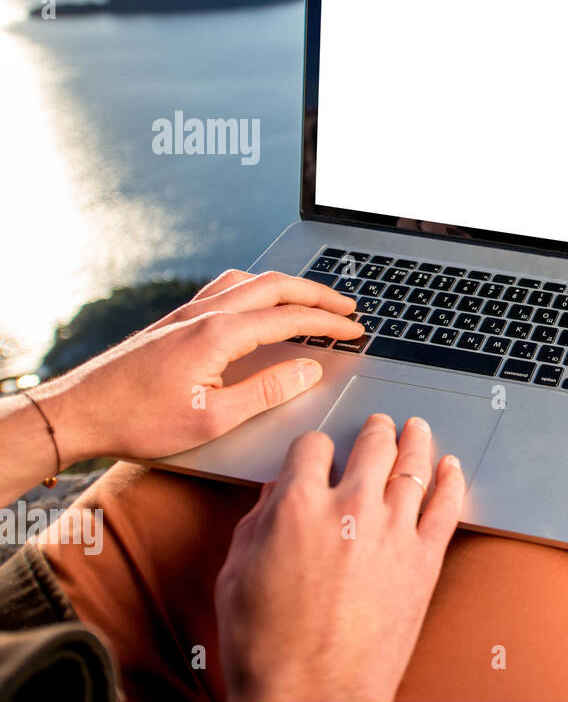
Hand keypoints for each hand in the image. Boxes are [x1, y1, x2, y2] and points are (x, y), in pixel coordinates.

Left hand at [37, 269, 363, 464]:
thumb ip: (267, 391)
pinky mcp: (174, 321)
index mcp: (219, 334)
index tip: (355, 330)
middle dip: (318, 294)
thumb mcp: (213, 418)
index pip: (290, 318)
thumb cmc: (137, 421)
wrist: (78, 412)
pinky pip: (225, 288)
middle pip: (276, 286)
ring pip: (250, 280)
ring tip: (310, 299)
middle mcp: (204, 314)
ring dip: (288, 286)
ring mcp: (186, 313)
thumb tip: (307, 371)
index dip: (329, 323)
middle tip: (348, 306)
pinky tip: (257, 302)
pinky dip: (256, 287)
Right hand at [215, 414, 464, 701]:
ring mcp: (394, 531)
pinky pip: (447, 506)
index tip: (318, 452)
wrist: (312, 695)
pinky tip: (451, 468)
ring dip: (414, 440)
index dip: (313, 446)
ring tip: (415, 428)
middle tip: (378, 425)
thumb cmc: (267, 646)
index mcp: (298, 506)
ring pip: (412, 465)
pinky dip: (451, 480)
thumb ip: (258, 522)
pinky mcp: (425, 559)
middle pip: (370, 445)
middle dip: (373, 430)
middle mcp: (351, 508)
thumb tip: (275, 495)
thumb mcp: (237, 574)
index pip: (312, 445)